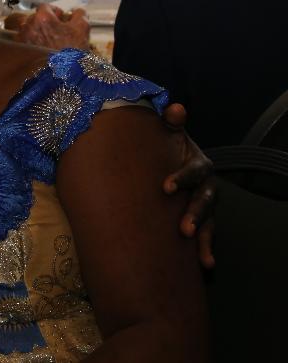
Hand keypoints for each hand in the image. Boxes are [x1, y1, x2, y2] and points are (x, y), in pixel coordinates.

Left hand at [14, 4, 90, 49]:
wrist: (59, 77)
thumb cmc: (70, 53)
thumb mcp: (82, 30)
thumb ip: (80, 15)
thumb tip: (76, 11)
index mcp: (42, 18)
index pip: (46, 7)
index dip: (55, 12)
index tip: (61, 20)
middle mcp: (27, 26)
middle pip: (34, 18)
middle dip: (45, 23)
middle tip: (56, 32)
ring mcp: (21, 39)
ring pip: (27, 30)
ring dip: (37, 33)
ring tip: (48, 43)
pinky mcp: (17, 52)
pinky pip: (22, 42)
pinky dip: (30, 44)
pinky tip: (40, 51)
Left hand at [160, 103, 215, 268]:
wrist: (163, 161)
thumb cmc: (163, 148)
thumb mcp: (167, 133)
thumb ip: (170, 122)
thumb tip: (174, 108)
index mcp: (198, 164)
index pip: (195, 170)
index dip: (183, 178)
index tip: (165, 187)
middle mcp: (206, 185)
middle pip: (206, 200)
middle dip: (197, 214)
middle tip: (185, 228)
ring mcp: (205, 204)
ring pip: (210, 221)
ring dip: (205, 236)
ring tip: (201, 254)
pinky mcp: (201, 220)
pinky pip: (206, 236)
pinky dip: (207, 249)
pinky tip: (205, 265)